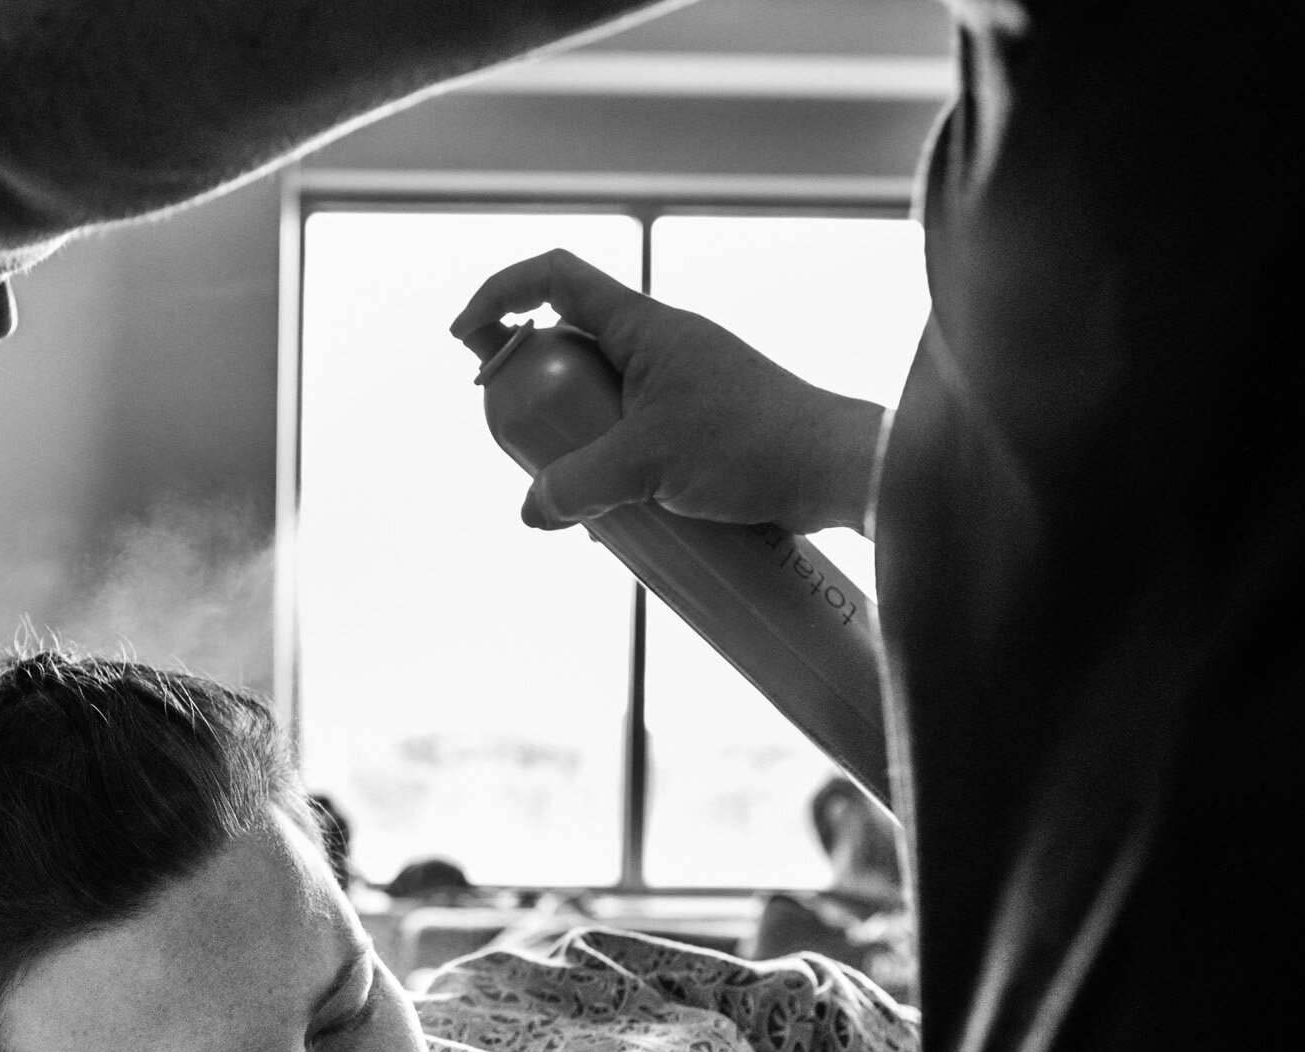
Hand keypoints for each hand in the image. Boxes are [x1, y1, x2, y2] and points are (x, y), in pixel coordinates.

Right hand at [451, 249, 884, 534]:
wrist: (839, 472)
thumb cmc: (753, 448)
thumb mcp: (649, 468)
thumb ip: (578, 486)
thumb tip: (531, 511)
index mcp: (644, 325)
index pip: (556, 277)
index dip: (500, 294)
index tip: (465, 340)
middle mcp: (661, 345)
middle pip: (569, 347)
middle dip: (533, 393)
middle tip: (519, 443)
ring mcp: (683, 386)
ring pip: (602, 401)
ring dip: (576, 443)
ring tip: (577, 501)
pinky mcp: (702, 427)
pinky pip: (636, 437)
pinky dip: (614, 470)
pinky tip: (620, 521)